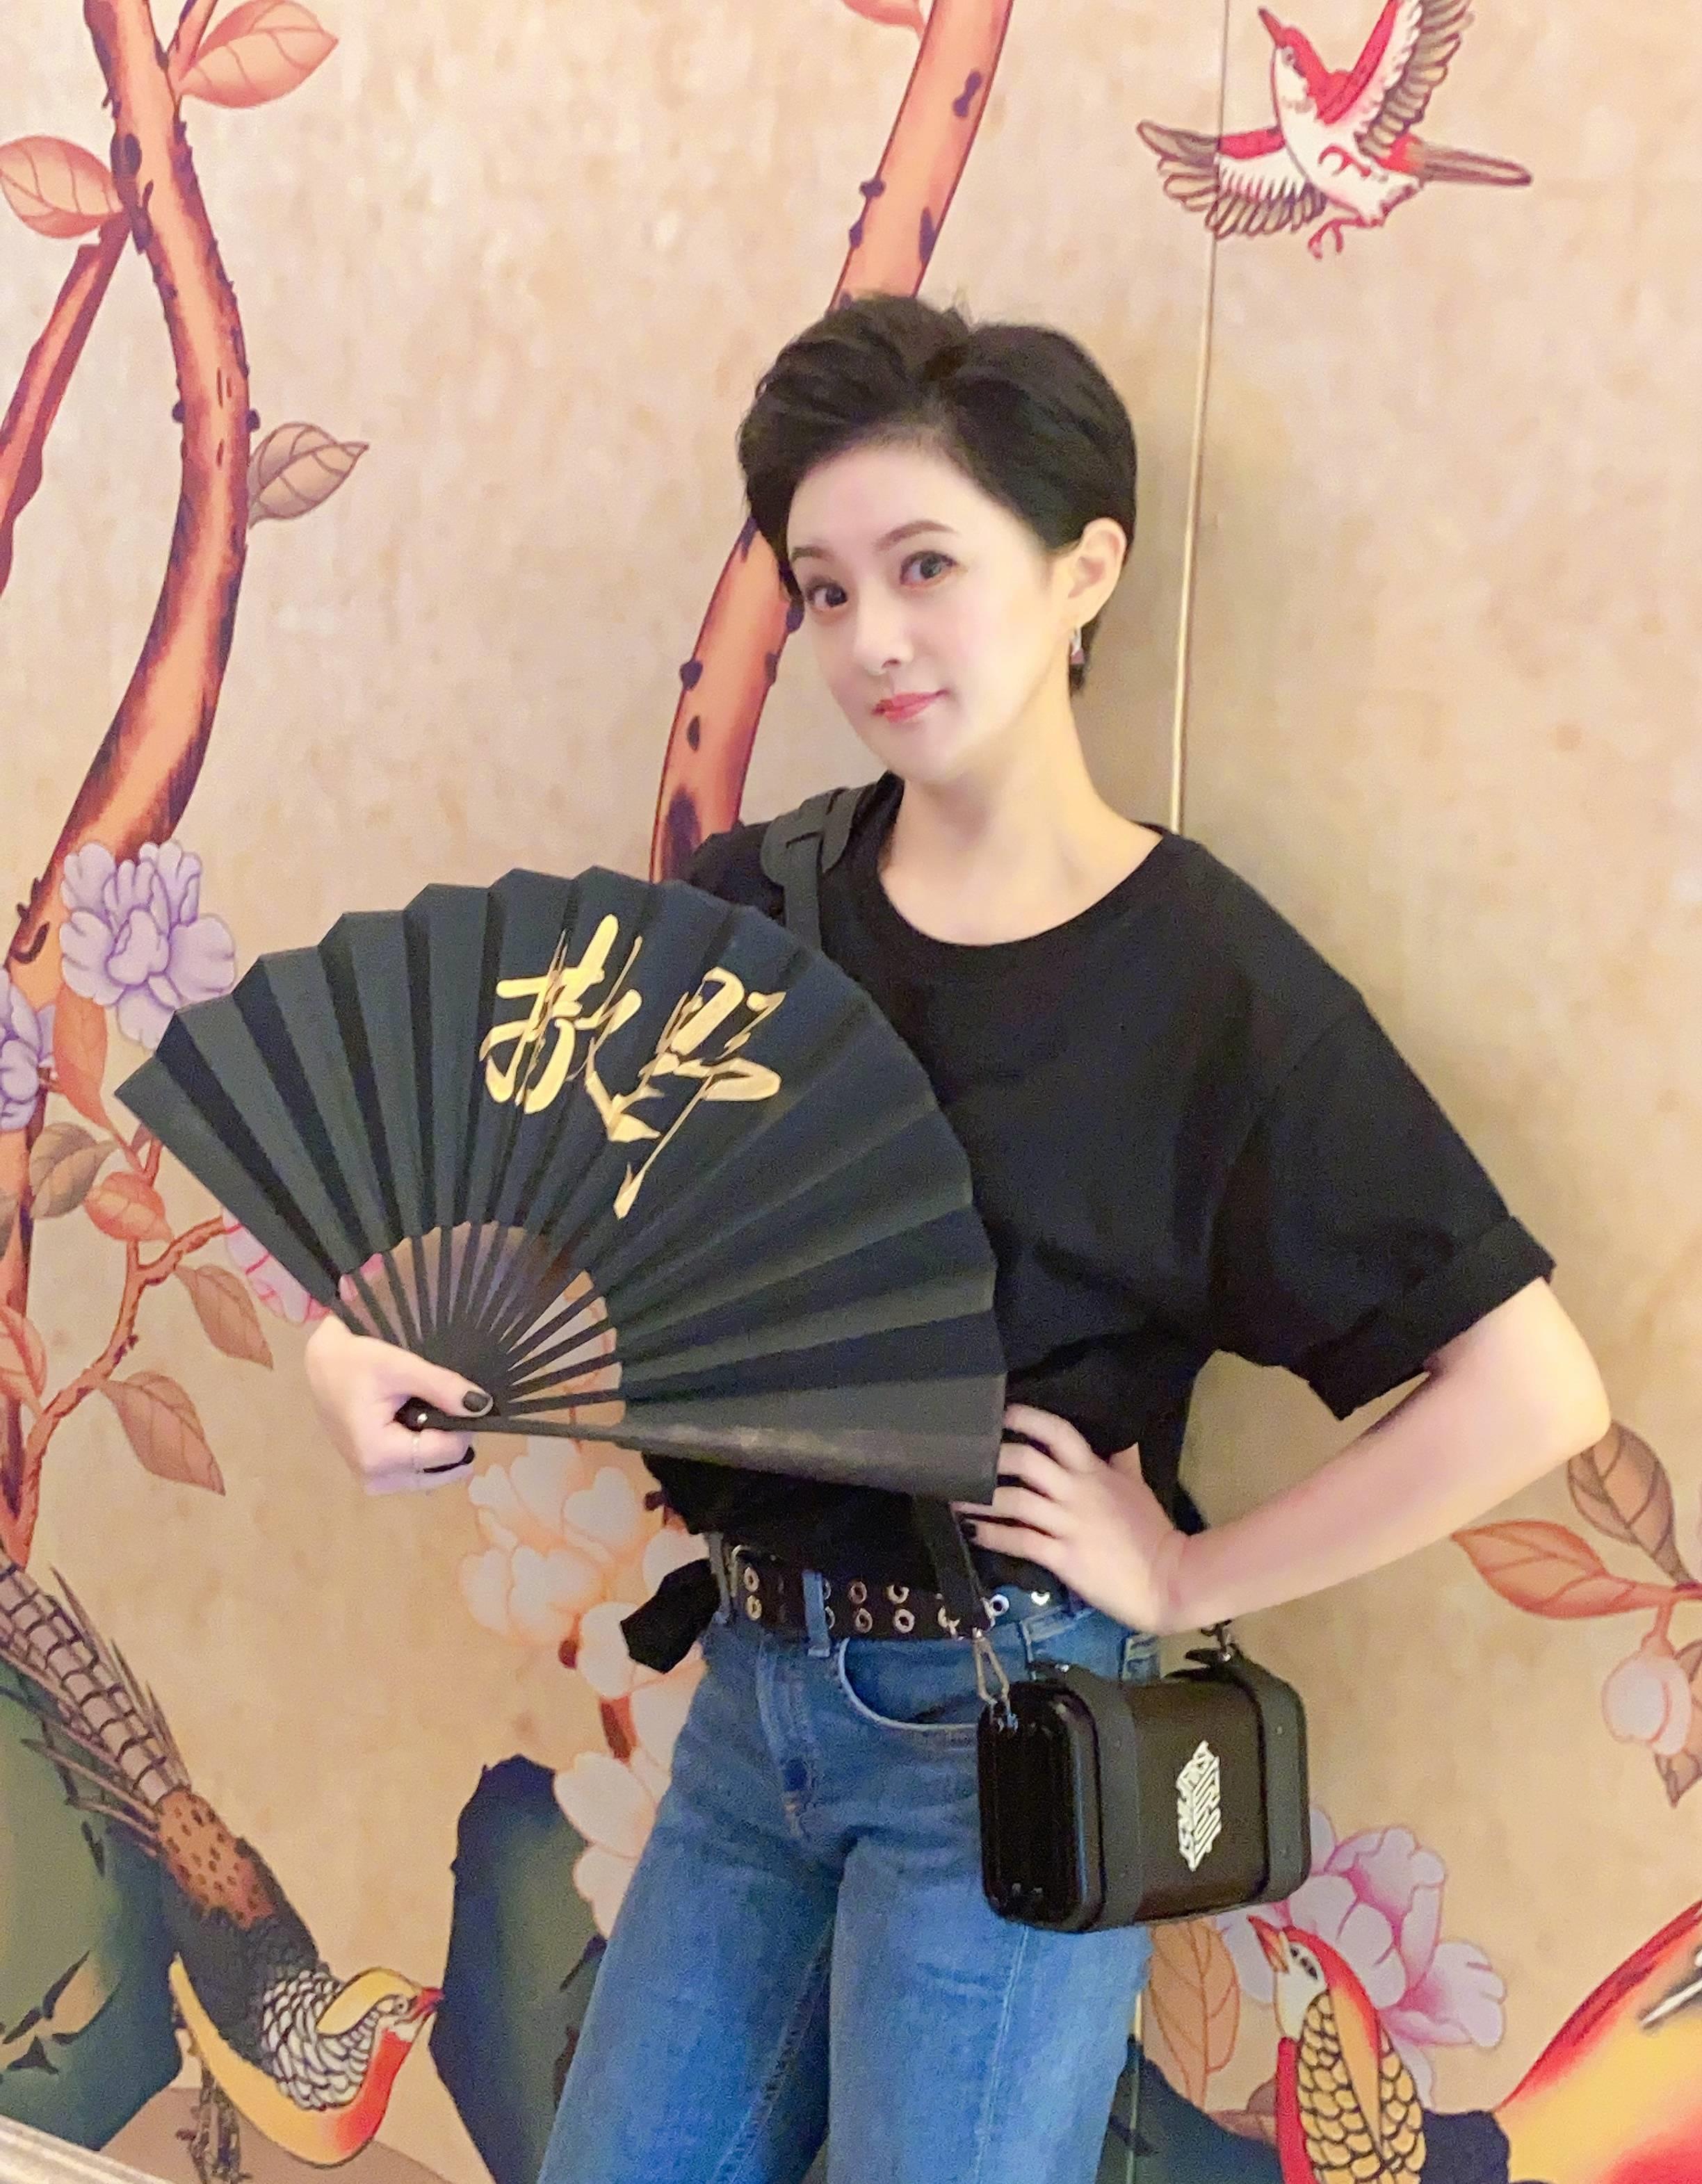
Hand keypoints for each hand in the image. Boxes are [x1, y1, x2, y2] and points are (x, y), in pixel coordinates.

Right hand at [304, 1316, 491, 1495]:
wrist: (322, 1365)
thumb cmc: (355, 1362)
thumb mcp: (401, 1366)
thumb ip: (443, 1387)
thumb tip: (482, 1406)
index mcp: (378, 1456)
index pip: (448, 1452)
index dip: (463, 1426)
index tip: (459, 1398)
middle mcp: (376, 1479)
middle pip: (442, 1467)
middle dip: (452, 1438)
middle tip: (443, 1404)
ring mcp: (374, 1482)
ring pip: (433, 1473)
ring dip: (440, 1446)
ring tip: (428, 1411)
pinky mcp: (374, 1477)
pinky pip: (417, 1472)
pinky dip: (427, 1451)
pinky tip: (420, 1425)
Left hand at [954, 1403, 1190, 1634]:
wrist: (1170, 1580)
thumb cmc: (1151, 1532)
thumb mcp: (1137, 1486)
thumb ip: (1121, 1458)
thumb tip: (1119, 1432)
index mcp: (1095, 1472)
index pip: (1058, 1432)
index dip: (1026, 1418)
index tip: (1000, 1413)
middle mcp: (1078, 1492)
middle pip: (1027, 1460)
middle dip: (992, 1455)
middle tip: (964, 1455)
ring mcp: (1069, 1525)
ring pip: (1015, 1501)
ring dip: (980, 1496)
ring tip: (951, 1493)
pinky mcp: (1063, 1558)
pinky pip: (1020, 1541)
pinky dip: (992, 1535)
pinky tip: (971, 1530)